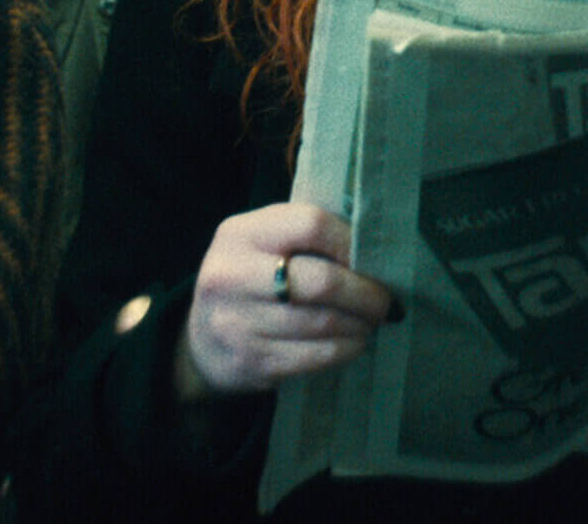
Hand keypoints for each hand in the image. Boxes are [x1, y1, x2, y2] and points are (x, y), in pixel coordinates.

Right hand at [176, 203, 401, 399]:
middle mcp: (232, 275)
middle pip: (321, 281)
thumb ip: (304, 238)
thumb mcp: (261, 244)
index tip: (373, 257)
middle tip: (386, 301)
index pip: (310, 225)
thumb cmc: (250, 281)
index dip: (351, 241)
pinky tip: (354, 342)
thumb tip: (376, 250)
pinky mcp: (251, 362)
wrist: (201, 340)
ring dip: (360, 324)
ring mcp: (237, 322)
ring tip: (372, 321)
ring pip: (323, 323)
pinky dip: (347, 349)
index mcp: (239, 234)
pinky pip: (316, 355)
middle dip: (366, 293)